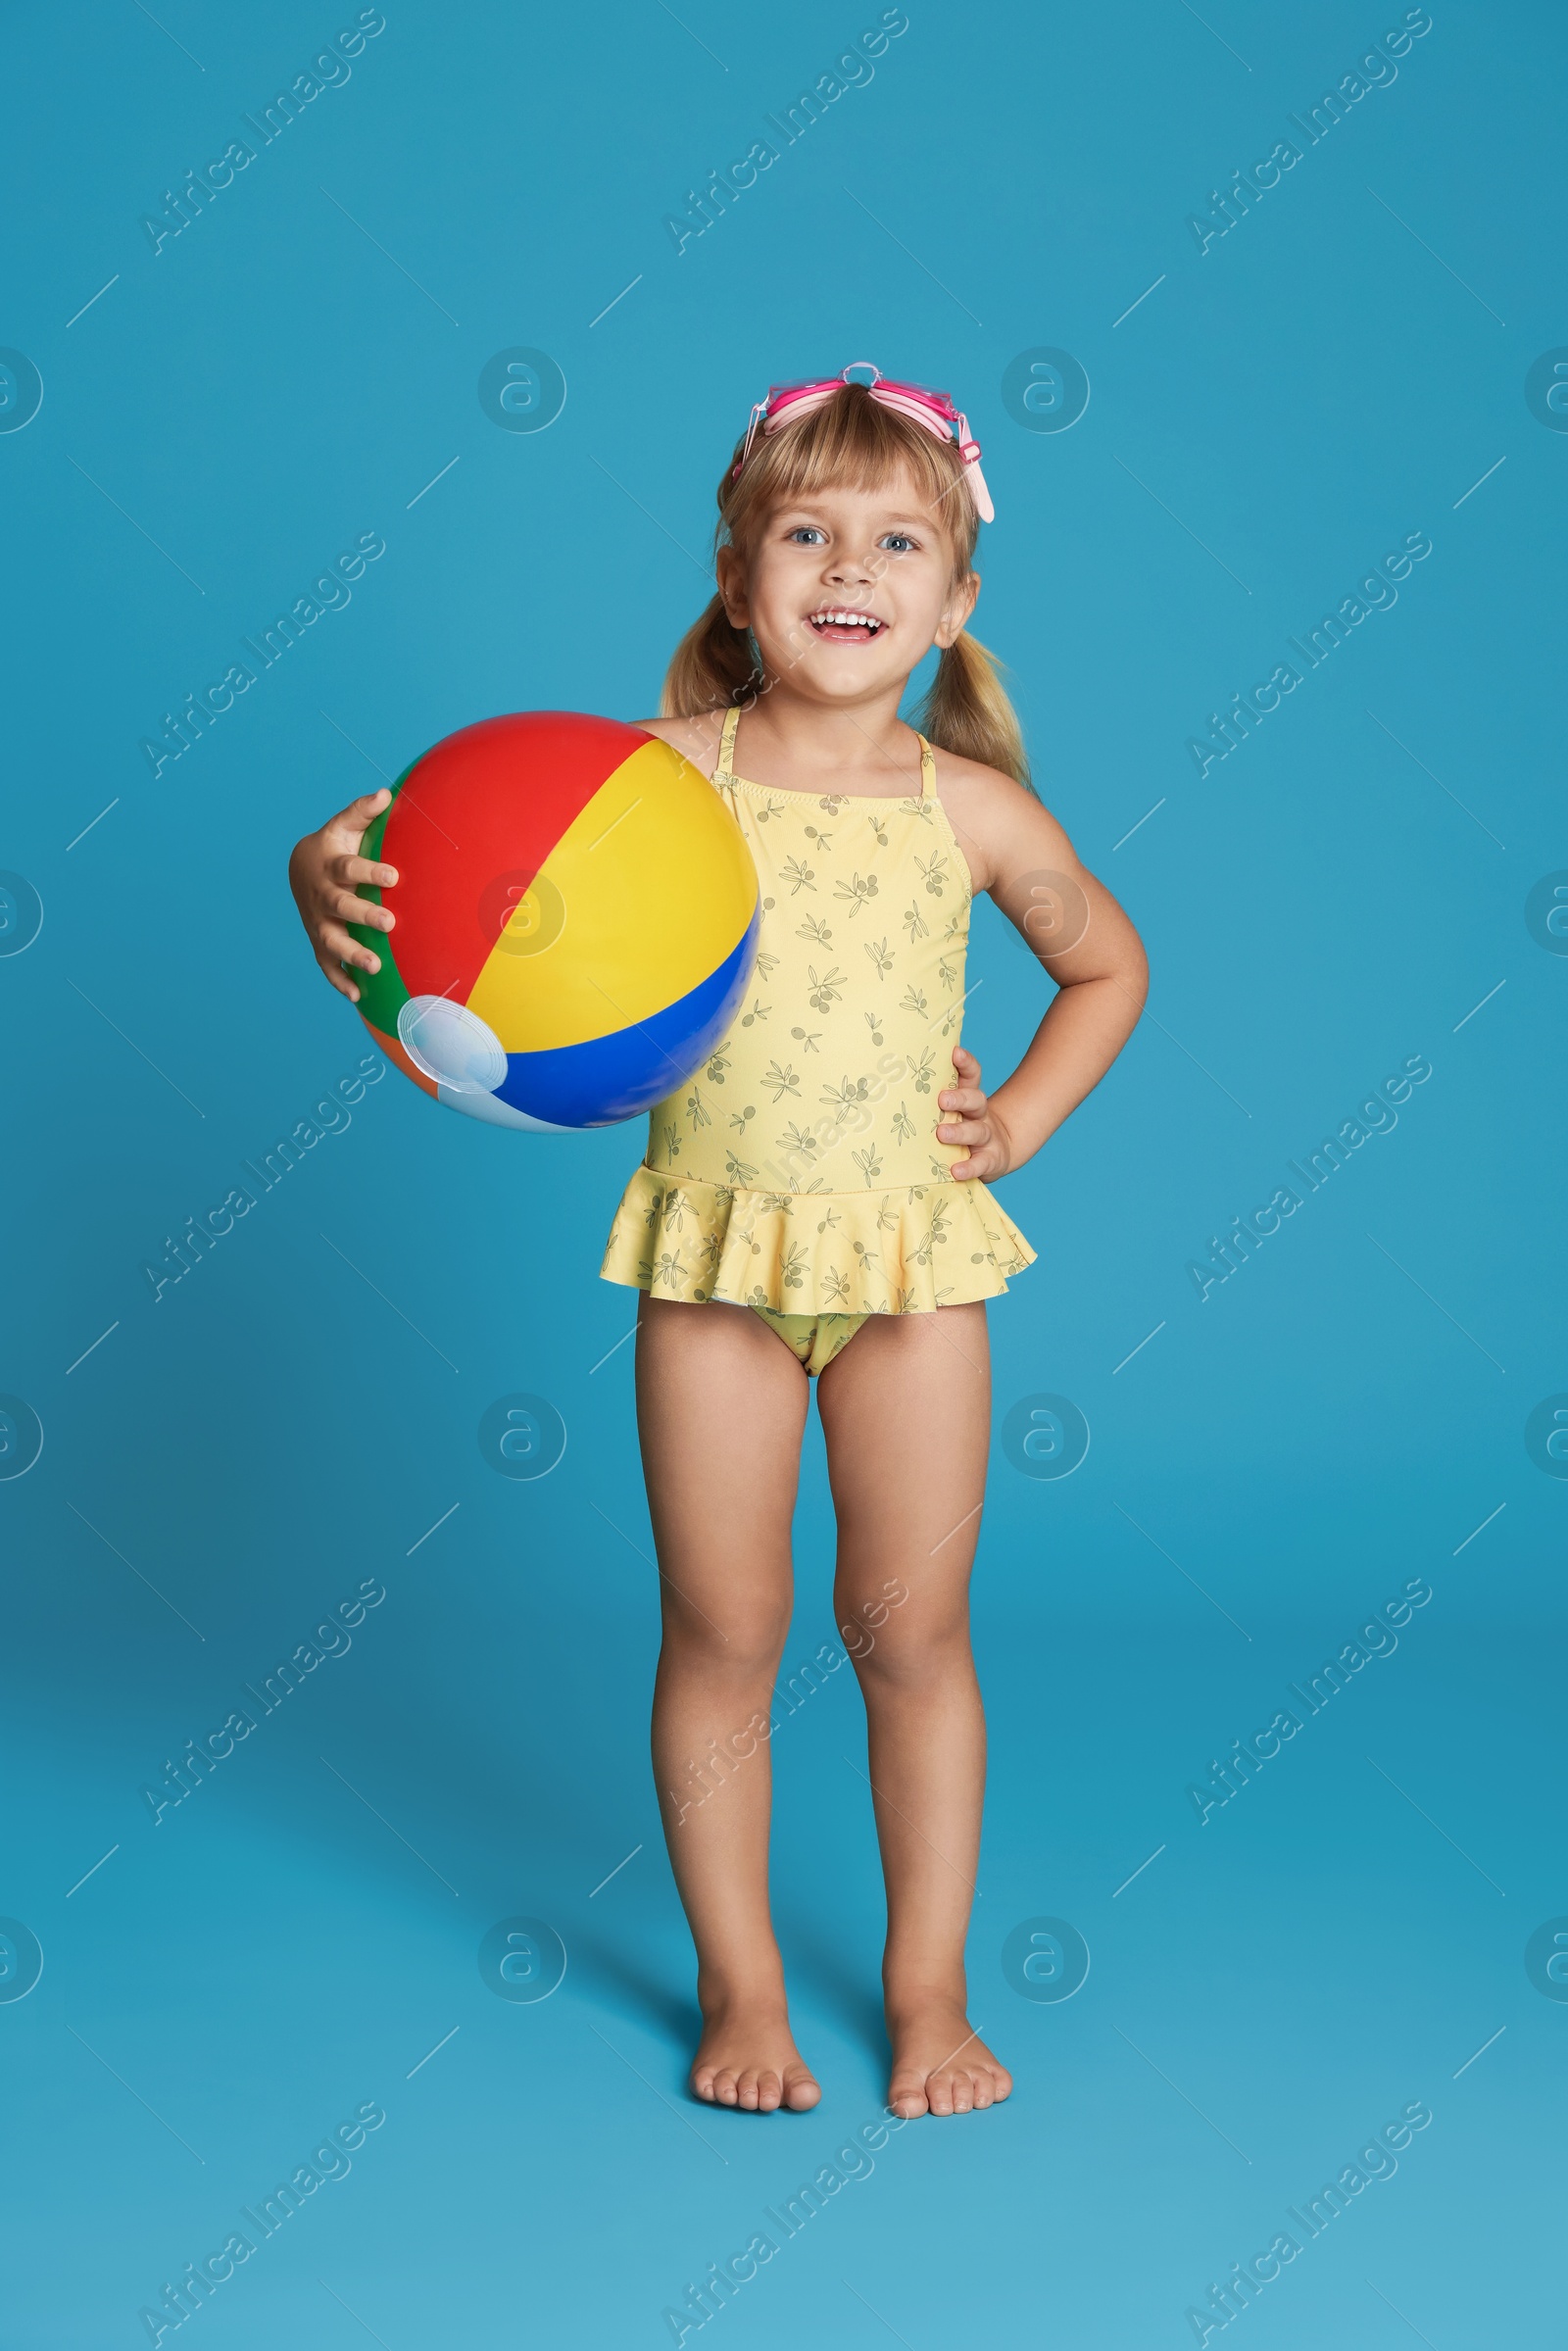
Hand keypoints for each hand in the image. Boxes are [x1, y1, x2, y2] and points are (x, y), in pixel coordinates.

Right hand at [287, 789, 397, 1002]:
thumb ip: (362, 812)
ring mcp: (319, 921)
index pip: (349, 868)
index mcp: (330, 866)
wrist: (300, 868)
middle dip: (364, 916)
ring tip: (375, 966)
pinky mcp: (319, 941)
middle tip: (390, 924)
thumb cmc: (333, 846)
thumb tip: (385, 793)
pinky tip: (359, 996)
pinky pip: (327, 964)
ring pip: (332, 940)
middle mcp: (323, 896)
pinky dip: (340, 980)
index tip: (393, 876)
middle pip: (341, 907)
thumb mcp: (342, 826)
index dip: (369, 871)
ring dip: (352, 954)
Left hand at [936, 1045, 1013, 1180]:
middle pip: (975, 1099)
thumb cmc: (960, 1128)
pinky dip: (969, 1167)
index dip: (965, 1063)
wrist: (995, 1153)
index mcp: (968, 1098)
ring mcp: (987, 1137)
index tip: (955, 1052)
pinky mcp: (990, 1160)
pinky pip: (981, 1163)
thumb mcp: (951, 1112)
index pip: (971, 1076)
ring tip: (942, 1134)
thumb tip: (889, 1086)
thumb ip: (929, 1101)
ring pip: (977, 1130)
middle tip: (942, 1099)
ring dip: (960, 1132)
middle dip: (960, 1098)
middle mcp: (979, 1114)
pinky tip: (955, 1170)